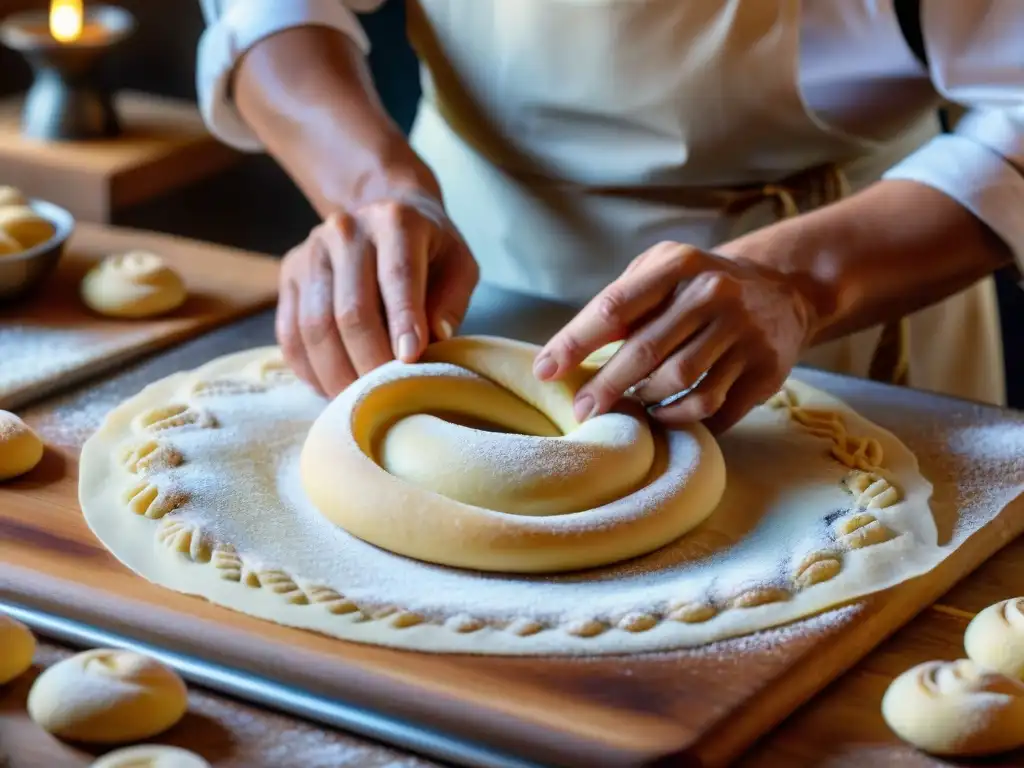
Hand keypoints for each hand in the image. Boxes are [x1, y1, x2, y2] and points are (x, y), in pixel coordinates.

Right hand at [277, 192, 478, 397]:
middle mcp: (346, 231)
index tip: (410, 362)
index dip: (403, 322)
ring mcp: (310, 252)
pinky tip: (331, 388)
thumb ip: (452, 301)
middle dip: (370, 361)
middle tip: (386, 396)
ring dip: (337, 373)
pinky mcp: (289, 275)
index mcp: (395, 221)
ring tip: (358, 401)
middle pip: (351, 310)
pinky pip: (289, 333)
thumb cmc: (429, 252)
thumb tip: (434, 339)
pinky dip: (309, 369)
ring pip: (315, 326)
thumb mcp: (459, 265)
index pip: (397, 276)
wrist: (383, 214)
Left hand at [533, 242, 818, 432]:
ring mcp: (744, 331)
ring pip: (679, 382)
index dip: (574, 342)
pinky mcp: (765, 369)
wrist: (783, 289)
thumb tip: (567, 352)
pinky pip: (711, 406)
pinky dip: (678, 418)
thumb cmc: (698, 285)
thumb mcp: (662, 269)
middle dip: (605, 386)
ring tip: (629, 405)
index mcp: (679, 264)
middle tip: (581, 409)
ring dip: (644, 401)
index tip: (545, 371)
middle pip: (645, 351)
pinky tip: (663, 415)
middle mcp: (714, 293)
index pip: (614, 307)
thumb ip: (620, 300)